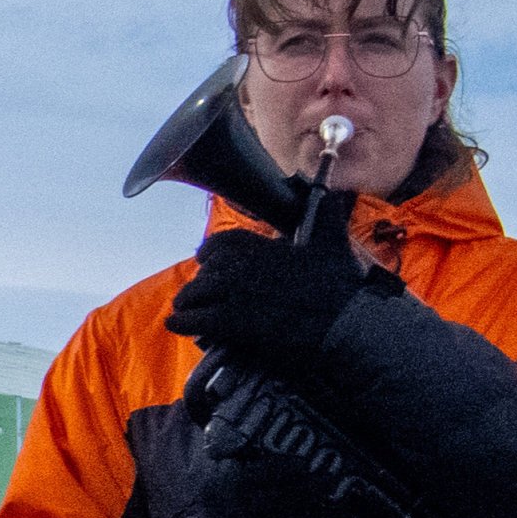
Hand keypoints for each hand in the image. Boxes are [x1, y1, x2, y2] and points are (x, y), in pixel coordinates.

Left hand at [163, 190, 364, 371]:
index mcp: (263, 246)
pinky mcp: (232, 321)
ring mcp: (235, 293)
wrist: (341, 322)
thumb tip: (335, 193)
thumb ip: (329, 215)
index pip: (223, 242)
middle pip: (205, 270)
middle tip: (195, 293)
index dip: (209, 251)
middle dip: (199, 281)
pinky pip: (193, 319)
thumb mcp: (335, 241)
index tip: (204, 258)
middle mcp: (243, 266)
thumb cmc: (339, 285)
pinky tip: (174, 324)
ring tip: (183, 310)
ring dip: (187, 302)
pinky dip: (180, 322)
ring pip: (195, 293)